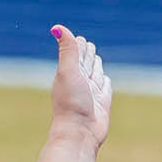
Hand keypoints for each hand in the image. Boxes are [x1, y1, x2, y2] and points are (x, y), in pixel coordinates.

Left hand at [49, 26, 111, 149]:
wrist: (79, 134)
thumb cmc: (71, 103)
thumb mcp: (68, 71)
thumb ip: (67, 49)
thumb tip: (56, 27)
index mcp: (69, 72)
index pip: (75, 50)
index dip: (78, 43)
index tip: (78, 39)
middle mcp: (80, 81)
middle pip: (86, 60)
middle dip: (87, 52)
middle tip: (84, 44)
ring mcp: (92, 92)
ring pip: (96, 72)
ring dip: (95, 65)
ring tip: (93, 59)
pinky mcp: (102, 103)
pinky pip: (105, 87)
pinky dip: (104, 82)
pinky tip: (103, 81)